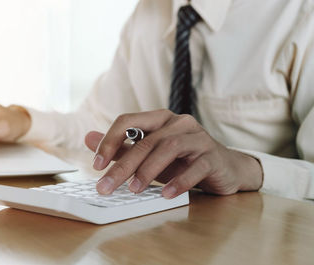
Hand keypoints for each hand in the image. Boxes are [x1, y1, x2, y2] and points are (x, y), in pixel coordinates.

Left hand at [84, 110, 262, 197]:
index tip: (96, 165)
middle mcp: (179, 123)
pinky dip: (179, 181)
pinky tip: (165, 194)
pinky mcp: (213, 156)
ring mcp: (198, 138)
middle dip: (123, 165)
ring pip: (169, 147)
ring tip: (134, 189)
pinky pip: (195, 167)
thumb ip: (121, 147)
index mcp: (159, 119)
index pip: (128, 120)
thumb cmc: (182, 160)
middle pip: (146, 140)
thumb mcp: (148, 154)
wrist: (225, 168)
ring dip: (148, 170)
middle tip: (106, 186)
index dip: (109, 141)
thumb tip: (88, 137)